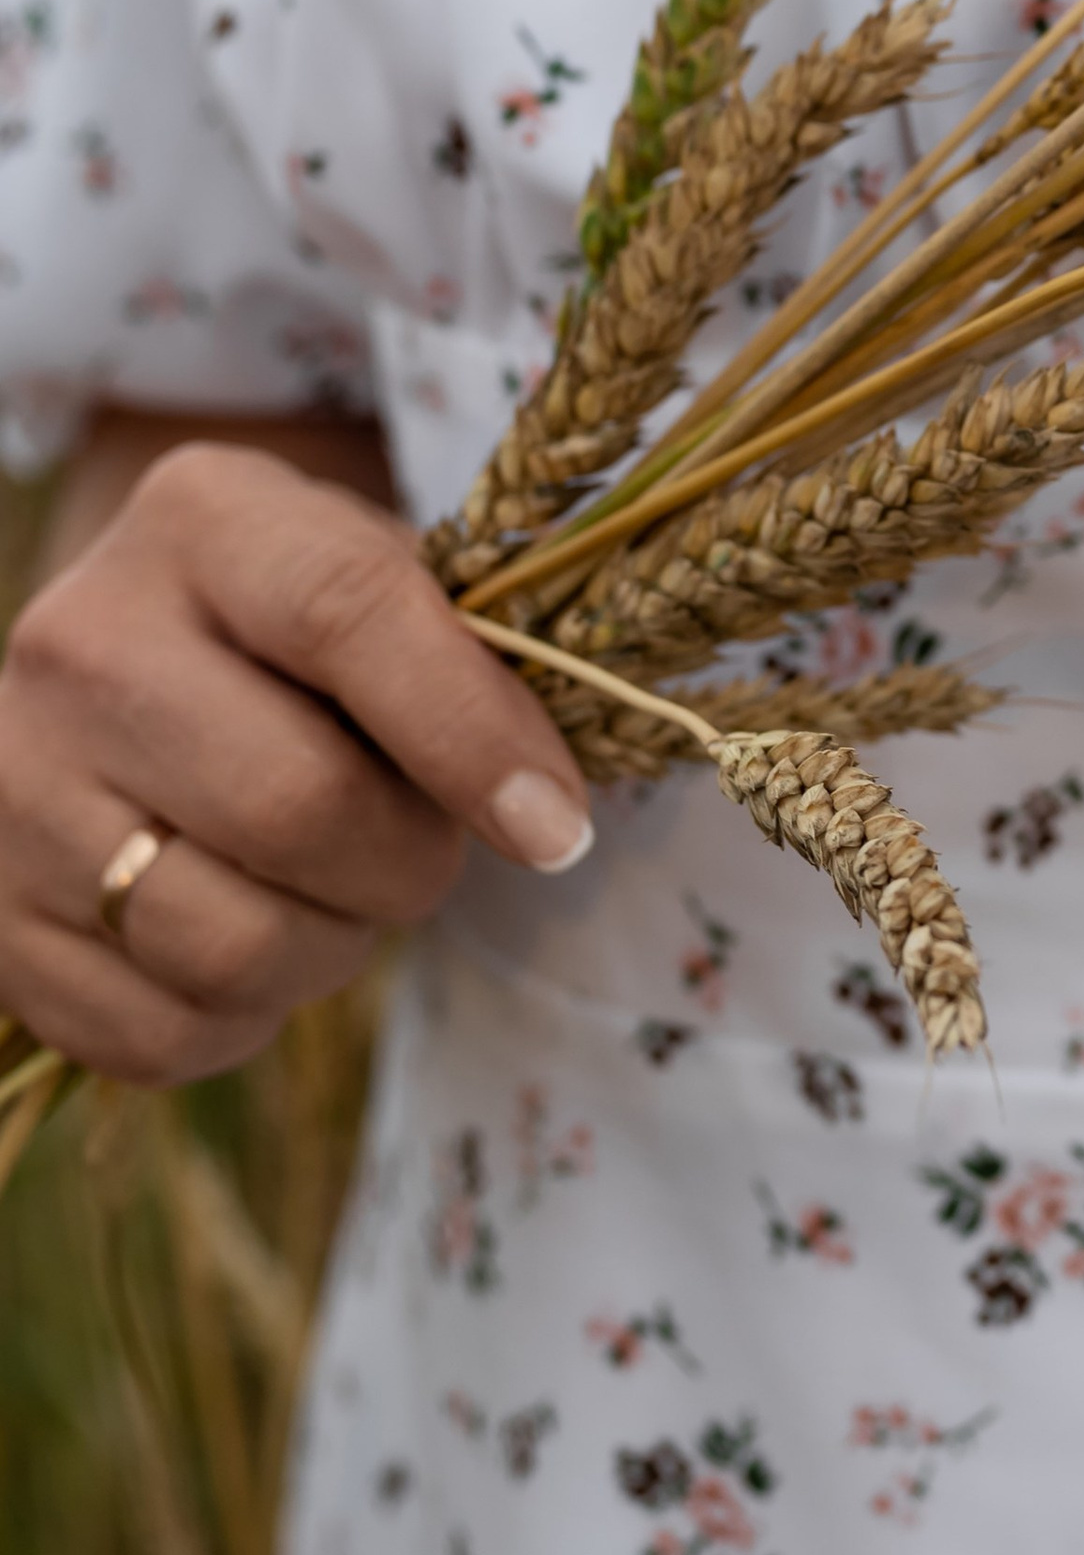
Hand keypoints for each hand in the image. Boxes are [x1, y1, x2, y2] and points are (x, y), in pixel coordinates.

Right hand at [0, 443, 593, 1084]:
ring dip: (331, 950)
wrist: (127, 674)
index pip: (348, 614)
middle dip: (409, 863)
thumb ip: (471, 656)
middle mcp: (78, 639)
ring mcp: (11, 784)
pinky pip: (160, 1035)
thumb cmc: (307, 636)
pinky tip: (250, 947)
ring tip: (329, 895)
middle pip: (298, 806)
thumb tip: (544, 809)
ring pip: (230, 942)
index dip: (471, 734)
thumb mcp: (384, 582)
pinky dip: (243, 1021)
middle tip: (421, 851)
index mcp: (203, 519)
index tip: (557, 829)